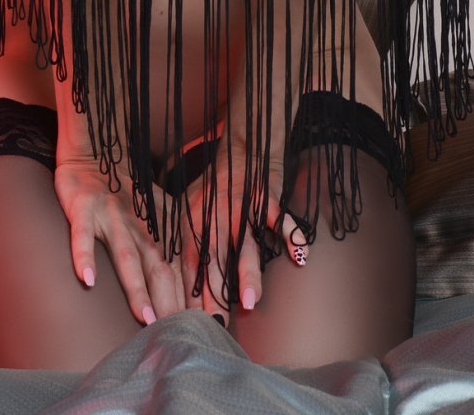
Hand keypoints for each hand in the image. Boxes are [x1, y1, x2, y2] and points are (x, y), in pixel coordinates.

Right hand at [54, 150, 184, 325]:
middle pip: (158, 267)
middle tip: (178, 334)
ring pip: (126, 255)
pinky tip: (87, 280)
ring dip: (136, 286)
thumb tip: (194, 288)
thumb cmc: (130, 194)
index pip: (179, 269)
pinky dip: (84, 256)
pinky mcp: (84, 209)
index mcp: (159, 230)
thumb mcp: (158, 216)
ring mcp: (111, 218)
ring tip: (144, 316)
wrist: (98, 152)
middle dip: (169, 301)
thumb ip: (172, 248)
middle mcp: (139, 226)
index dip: (189, 296)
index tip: (202, 326)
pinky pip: (83, 235)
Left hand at [176, 131, 308, 324]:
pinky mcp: (267, 199)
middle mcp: (217, 215)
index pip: (191, 261)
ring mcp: (244, 208)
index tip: (193, 321)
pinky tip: (300, 256)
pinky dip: (291, 235)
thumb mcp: (189, 209)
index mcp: (195, 220)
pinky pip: (281, 219)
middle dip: (215, 293)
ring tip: (249, 302)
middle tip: (217, 323)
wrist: (241, 150)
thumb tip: (173, 282)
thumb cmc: (214, 188)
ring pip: (246, 246)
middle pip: (216, 260)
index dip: (191, 290)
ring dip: (247, 274)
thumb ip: (184, 242)